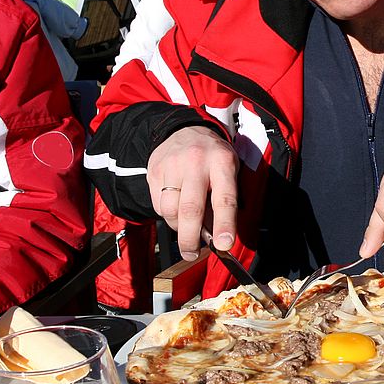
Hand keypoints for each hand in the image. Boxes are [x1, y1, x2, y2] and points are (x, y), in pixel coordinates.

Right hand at [147, 126, 238, 259]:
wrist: (184, 130)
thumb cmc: (212, 157)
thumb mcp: (229, 171)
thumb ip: (224, 200)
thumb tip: (217, 238)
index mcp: (222, 163)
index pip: (224, 199)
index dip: (224, 225)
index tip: (224, 245)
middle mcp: (196, 163)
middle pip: (190, 209)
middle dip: (191, 239)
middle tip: (192, 254)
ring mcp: (172, 166)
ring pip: (170, 211)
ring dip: (178, 228)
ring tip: (186, 227)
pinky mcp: (154, 171)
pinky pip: (158, 205)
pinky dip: (167, 215)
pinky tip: (175, 209)